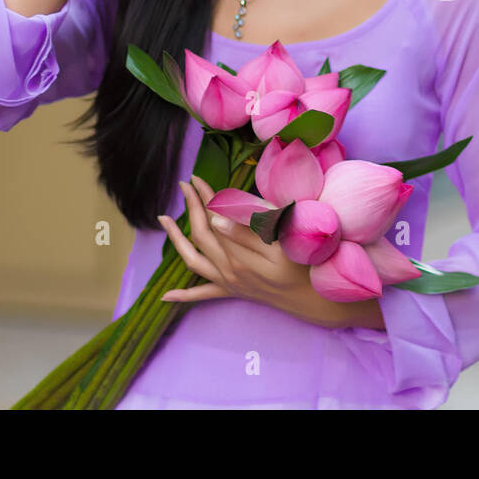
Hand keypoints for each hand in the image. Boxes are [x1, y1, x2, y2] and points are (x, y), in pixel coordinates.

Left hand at [158, 175, 337, 325]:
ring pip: (194, 260)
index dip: (206, 197)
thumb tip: (216, 218)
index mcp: (242, 255)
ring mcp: (229, 282)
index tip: (197, 179)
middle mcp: (230, 270)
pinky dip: (184, 296)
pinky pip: (203, 295)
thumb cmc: (305, 264)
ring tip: (163, 219)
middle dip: (192, 207)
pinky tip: (165, 295)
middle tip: (185, 185)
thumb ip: (249, 229)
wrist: (315, 299)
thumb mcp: (282, 241)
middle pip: (203, 235)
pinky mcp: (232, 292)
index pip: (217, 219)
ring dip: (176, 239)